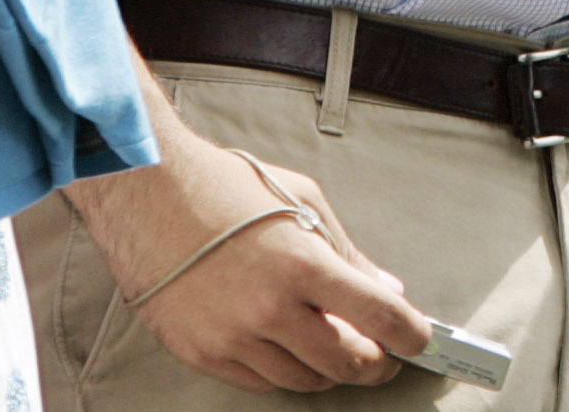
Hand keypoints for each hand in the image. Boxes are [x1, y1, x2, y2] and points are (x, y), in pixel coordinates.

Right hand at [74, 125, 431, 392]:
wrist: (148, 193)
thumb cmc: (225, 187)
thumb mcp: (302, 201)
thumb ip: (348, 252)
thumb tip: (386, 289)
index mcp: (303, 263)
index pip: (378, 316)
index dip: (410, 335)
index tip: (420, 340)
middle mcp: (270, 308)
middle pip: (345, 362)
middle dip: (375, 364)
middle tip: (384, 356)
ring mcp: (234, 336)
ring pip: (303, 379)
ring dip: (329, 370)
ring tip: (336, 346)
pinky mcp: (203, 352)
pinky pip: (260, 382)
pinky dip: (285, 370)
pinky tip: (290, 348)